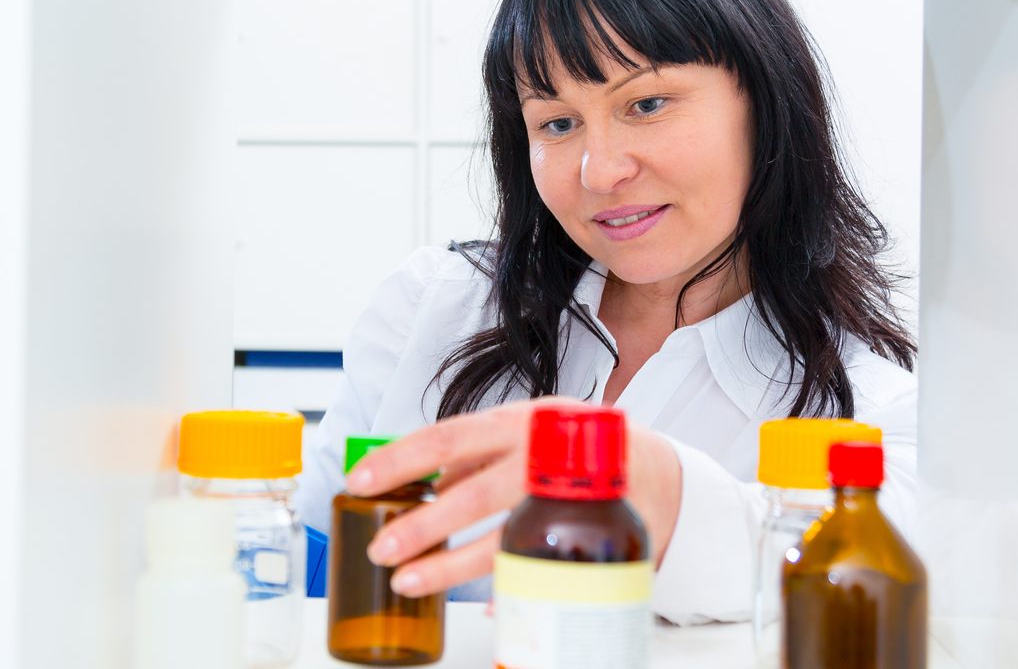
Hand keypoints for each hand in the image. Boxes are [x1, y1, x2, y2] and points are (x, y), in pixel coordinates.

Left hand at [344, 396, 682, 597]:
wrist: (650, 464)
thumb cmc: (575, 444)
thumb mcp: (525, 429)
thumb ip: (478, 451)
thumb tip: (428, 480)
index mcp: (517, 422)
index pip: (449, 437)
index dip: (401, 460)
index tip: (360, 481)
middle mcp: (542, 454)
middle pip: (473, 492)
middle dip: (422, 525)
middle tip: (381, 548)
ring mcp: (565, 496)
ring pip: (503, 536)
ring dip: (451, 563)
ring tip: (410, 579)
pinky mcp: (585, 533)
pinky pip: (537, 564)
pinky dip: (504, 585)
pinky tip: (479, 601)